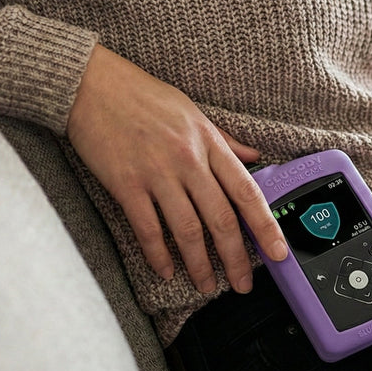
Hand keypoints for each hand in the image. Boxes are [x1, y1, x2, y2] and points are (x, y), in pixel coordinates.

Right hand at [66, 45, 287, 294]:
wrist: (93, 86)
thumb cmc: (142, 95)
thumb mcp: (192, 111)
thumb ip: (224, 139)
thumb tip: (254, 156)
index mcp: (208, 141)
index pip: (246, 191)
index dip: (266, 226)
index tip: (278, 252)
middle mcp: (188, 159)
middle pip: (221, 219)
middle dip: (236, 258)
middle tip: (242, 284)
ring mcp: (156, 173)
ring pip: (187, 230)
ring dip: (200, 264)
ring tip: (207, 285)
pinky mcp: (126, 184)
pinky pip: (147, 229)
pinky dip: (158, 255)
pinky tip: (166, 270)